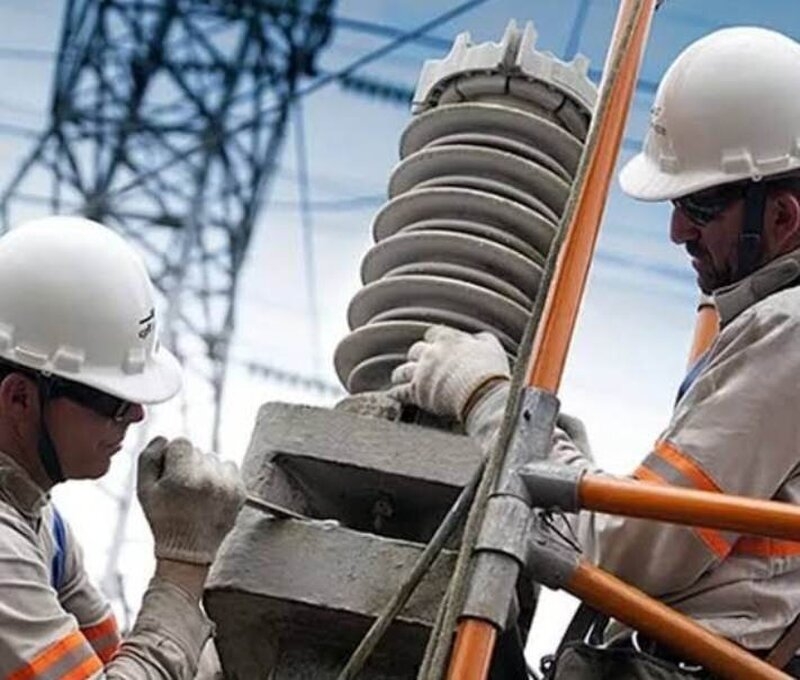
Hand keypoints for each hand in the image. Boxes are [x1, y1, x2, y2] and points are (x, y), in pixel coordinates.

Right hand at [137, 437, 245, 564]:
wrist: (189, 551)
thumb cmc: (164, 518)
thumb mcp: (144, 490)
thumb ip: (149, 457)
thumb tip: (164, 439)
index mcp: (183, 477)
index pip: (181, 442)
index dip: (172, 457)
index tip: (170, 475)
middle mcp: (209, 479)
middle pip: (198, 451)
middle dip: (188, 464)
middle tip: (182, 489)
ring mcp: (228, 485)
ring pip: (214, 459)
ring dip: (205, 470)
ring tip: (197, 494)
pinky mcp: (240, 491)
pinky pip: (230, 468)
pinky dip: (220, 477)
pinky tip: (210, 494)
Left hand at [390, 326, 510, 421]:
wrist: (481, 394)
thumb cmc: (489, 372)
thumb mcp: (492, 348)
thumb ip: (483, 339)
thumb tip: (478, 338)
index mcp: (449, 339)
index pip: (434, 333)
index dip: (434, 341)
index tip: (436, 346)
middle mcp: (432, 352)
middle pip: (416, 351)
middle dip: (417, 358)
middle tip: (419, 365)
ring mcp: (421, 372)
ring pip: (403, 370)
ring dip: (401, 375)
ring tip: (399, 378)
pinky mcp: (416, 391)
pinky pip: (400, 391)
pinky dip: (396, 393)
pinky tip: (393, 395)